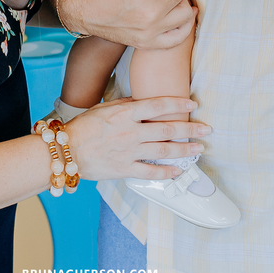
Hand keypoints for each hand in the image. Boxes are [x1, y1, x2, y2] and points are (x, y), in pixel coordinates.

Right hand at [65, 96, 209, 181]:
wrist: (66, 152)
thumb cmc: (84, 127)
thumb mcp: (104, 108)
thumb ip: (126, 104)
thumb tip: (144, 101)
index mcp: (125, 114)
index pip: (158, 105)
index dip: (178, 103)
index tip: (193, 103)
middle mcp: (130, 132)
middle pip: (167, 129)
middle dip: (190, 129)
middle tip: (207, 129)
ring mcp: (128, 152)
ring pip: (164, 151)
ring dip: (185, 150)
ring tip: (199, 149)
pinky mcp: (124, 169)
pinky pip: (150, 171)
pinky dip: (166, 172)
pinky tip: (178, 171)